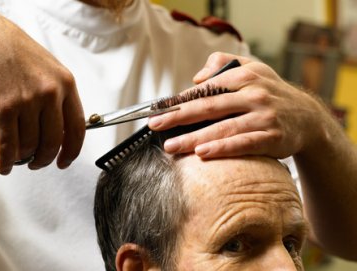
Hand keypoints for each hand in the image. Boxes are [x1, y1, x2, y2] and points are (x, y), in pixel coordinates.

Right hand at [0, 3, 84, 173]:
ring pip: (29, 145)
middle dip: (45, 159)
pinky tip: (5, 165)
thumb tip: (61, 130)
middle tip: (38, 162)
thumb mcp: (49, 70)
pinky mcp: (3, 108)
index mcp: (65, 84)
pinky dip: (6, 160)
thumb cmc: (14, 51)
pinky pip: (8, 145)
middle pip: (53, 142)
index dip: (72, 150)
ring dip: (23, 157)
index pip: (77, 127)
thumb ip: (58, 98)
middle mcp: (49, 93)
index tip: (66, 161)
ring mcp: (27, 101)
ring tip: (19, 157)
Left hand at [148, 52, 325, 158]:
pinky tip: (202, 153)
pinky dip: (222, 148)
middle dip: (178, 116)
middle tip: (155, 125)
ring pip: (223, 128)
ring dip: (194, 138)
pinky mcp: (272, 137)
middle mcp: (254, 94)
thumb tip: (196, 78)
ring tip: (171, 146)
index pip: (205, 89)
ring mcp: (263, 116)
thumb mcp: (252, 69)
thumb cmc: (271, 93)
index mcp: (245, 76)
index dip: (179, 99)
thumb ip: (223, 65)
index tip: (158, 109)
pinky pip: (243, 144)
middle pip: (209, 106)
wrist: (307, 117)